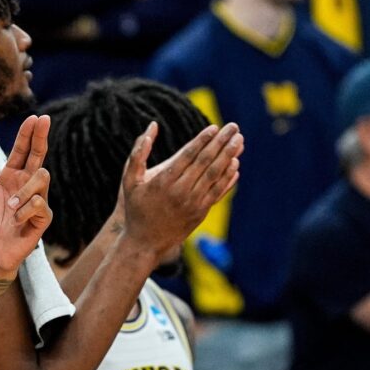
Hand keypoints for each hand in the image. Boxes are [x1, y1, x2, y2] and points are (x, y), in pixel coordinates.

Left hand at [0, 114, 51, 277]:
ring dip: (24, 191)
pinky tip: (16, 220)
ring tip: (10, 208)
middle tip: (44, 120)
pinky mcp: (41, 219)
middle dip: (41, 137)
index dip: (28, 135)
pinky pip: (39, 205)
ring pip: (42, 178)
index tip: (35, 118)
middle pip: (39, 156)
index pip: (22, 151)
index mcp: (10, 178)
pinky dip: (25, 210)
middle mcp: (25, 186)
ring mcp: (36, 201)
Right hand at [115, 122, 242, 259]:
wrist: (145, 242)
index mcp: (163, 181)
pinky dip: (228, 178)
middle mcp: (180, 191)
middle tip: (233, 127)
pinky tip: (235, 164)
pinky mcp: (201, 212)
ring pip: (215, 175)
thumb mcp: (129, 180)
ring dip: (229, 156)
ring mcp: (193, 203)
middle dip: (221, 142)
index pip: (188, 155)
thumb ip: (138, 152)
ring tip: (240, 140)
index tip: (215, 127)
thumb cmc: (136, 207)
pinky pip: (218, 192)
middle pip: (205, 162)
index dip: (203, 140)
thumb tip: (152, 126)